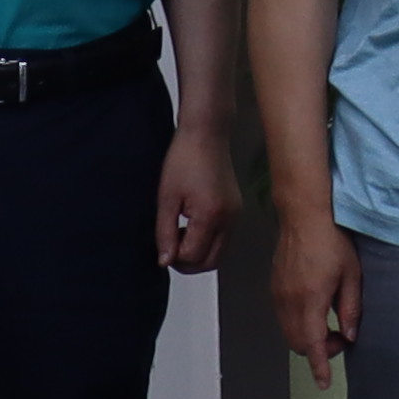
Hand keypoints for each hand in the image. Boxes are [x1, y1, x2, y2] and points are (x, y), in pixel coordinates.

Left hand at [157, 126, 235, 274]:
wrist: (206, 135)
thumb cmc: (184, 159)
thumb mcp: (166, 198)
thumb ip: (165, 233)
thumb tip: (164, 260)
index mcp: (210, 216)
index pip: (193, 256)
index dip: (173, 257)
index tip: (162, 247)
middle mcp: (229, 220)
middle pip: (211, 263)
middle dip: (188, 263)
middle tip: (169, 250)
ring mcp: (236, 216)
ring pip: (219, 254)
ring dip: (198, 254)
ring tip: (180, 235)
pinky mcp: (237, 211)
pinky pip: (224, 240)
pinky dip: (207, 243)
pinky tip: (191, 226)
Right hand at [272, 205, 360, 377]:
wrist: (304, 217)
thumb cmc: (332, 241)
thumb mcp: (352, 276)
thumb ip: (351, 308)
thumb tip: (351, 334)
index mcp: (310, 300)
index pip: (312, 345)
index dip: (319, 367)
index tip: (323, 382)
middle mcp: (289, 301)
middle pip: (298, 344)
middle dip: (318, 350)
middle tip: (340, 337)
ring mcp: (278, 294)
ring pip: (289, 332)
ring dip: (308, 337)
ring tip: (330, 323)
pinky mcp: (274, 288)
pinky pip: (284, 318)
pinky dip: (299, 324)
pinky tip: (316, 310)